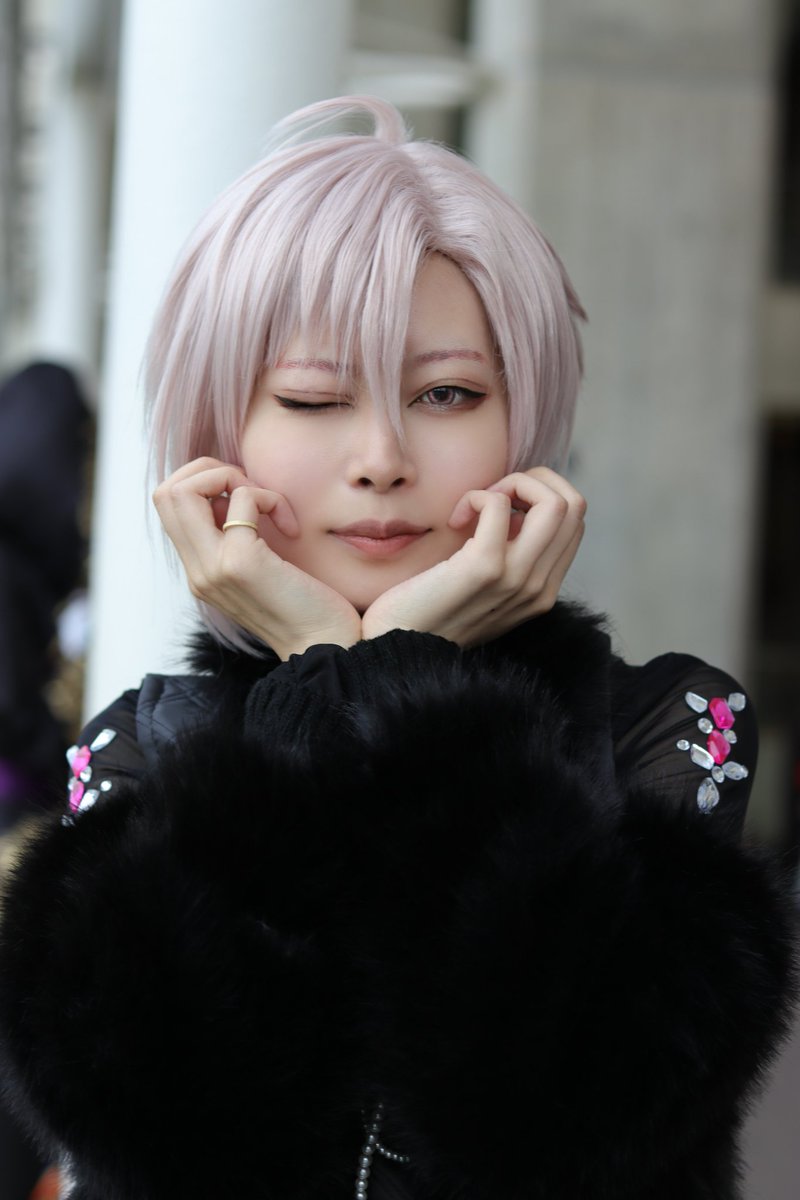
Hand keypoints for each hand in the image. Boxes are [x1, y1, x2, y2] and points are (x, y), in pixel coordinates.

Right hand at [153, 457, 361, 658]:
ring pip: (184, 490)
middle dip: (210, 470)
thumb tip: (231, 493)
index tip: (243, 498)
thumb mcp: (258, 568)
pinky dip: (270, 498)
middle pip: (166, 492)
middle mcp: (198, 571)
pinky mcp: (241, 563)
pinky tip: (291, 528)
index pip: (167, 504)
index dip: (202, 482)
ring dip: (233, 479)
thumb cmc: (305, 605)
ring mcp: (214, 568)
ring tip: (268, 505)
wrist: (327, 646)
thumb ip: (235, 535)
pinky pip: (243, 500)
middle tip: (252, 491)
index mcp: (200, 571)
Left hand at [361, 468, 584, 646]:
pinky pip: (499, 504)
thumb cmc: (430, 610)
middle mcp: (538, 588)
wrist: (396, 648)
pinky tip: (456, 518)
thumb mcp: (484, 586)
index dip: (541, 496)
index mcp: (543, 591)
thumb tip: (515, 507)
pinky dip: (478, 495)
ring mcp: (516, 579)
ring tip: (477, 505)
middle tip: (492, 498)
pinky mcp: (484, 569)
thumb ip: (510, 556)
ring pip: (554, 502)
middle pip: (575, 505)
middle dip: (534, 481)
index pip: (575, 521)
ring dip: (511, 485)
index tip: (502, 507)